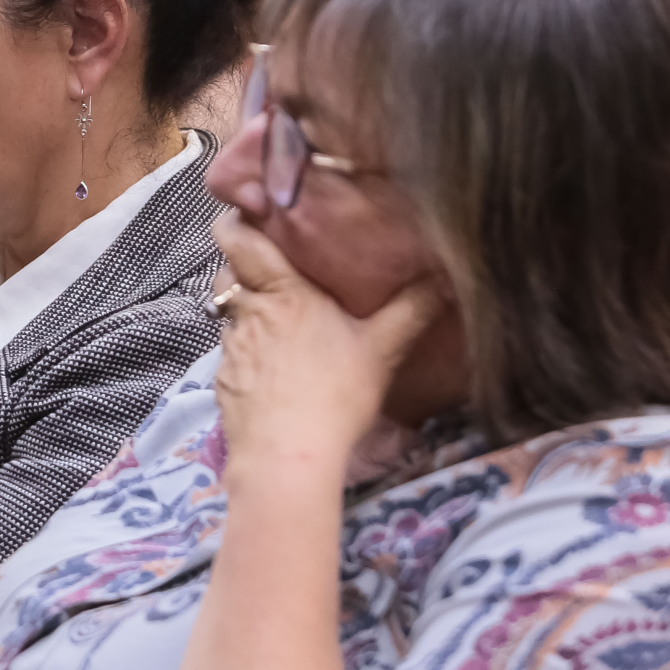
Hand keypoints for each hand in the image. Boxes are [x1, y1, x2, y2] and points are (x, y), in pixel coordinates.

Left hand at [210, 213, 444, 462]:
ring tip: (271, 316)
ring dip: (242, 308)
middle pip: (228, 272)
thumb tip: (445, 278)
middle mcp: (249, 313)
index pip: (241, 241)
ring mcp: (231, 349)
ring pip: (227, 313)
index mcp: (285, 293)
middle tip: (265, 264)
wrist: (288, 456)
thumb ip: (412, 310)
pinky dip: (244, 350)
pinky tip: (267, 366)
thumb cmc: (335, 396)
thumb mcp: (382, 349)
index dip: (234, 222)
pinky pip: (230, 352)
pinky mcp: (224, 382)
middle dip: (239, 264)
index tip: (242, 212)